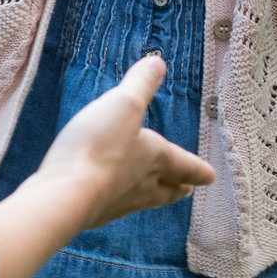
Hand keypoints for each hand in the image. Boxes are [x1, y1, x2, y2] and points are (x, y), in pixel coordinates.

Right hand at [0, 56, 216, 277]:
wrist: (66, 195)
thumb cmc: (99, 147)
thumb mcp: (122, 104)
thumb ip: (140, 84)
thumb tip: (159, 63)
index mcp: (156, 159)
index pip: (185, 165)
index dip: (199, 169)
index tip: (211, 176)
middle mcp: (142, 186)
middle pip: (167, 190)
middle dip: (177, 188)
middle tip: (186, 190)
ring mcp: (117, 204)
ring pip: (142, 202)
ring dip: (151, 198)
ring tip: (153, 196)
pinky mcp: (92, 214)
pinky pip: (111, 207)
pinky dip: (116, 202)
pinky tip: (108, 200)